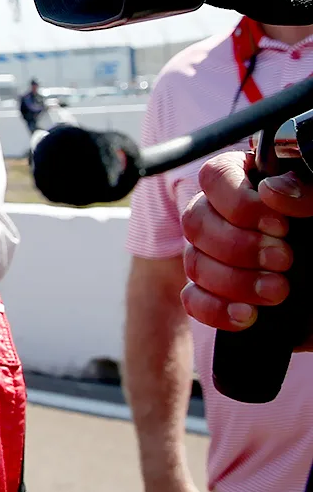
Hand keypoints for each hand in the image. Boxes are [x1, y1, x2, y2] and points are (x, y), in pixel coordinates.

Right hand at [179, 152, 310, 346]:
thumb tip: (272, 192)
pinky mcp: (214, 292)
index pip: (215, 176)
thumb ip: (309, 190)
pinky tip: (247, 315)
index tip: (279, 226)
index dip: (237, 202)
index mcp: (251, 181)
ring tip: (278, 292)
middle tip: (283, 261)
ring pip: (193, 262)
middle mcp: (223, 214)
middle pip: (195, 222)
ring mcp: (214, 255)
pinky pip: (192, 299)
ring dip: (233, 281)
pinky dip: (215, 309)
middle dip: (238, 247)